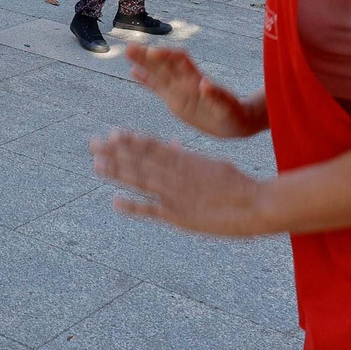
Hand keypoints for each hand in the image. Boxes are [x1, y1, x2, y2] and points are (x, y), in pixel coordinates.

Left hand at [91, 130, 267, 236]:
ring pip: (141, 179)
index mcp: (187, 160)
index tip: (113, 133)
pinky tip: (115, 200)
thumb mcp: (212, 164)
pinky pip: (152, 210)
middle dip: (115, 152)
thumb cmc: (239, 184)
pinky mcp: (180, 216)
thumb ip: (189, 157)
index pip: (153, 147)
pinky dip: (133, 206)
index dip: (132, 140)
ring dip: (117, 171)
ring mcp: (177, 195)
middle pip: (140, 160)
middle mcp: (178, 174)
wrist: (257, 205)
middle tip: (92, 144)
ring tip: (96, 164)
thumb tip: (174, 145)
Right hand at [127, 45, 264, 137]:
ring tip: (128, 52)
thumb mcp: (228, 106)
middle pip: (164, 63)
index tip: (152, 52)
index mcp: (197, 80)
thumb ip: (216, 95)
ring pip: (157, 72)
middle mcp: (185, 82)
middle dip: (148, 55)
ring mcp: (179, 90)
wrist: (235, 121)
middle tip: (130, 47)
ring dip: (143, 63)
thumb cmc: (234, 114)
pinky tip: (133, 72)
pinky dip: (146, 80)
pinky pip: (157, 88)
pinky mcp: (175, 100)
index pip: (179, 61)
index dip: (166, 56)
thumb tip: (205, 83)